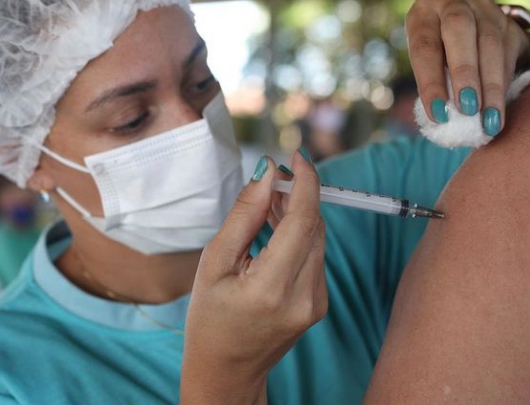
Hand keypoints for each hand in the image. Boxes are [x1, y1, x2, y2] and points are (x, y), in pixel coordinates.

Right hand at [180, 151, 326, 404]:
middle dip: (299, 194)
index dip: (305, 182)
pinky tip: (277, 228)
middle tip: (273, 179)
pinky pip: (316, 255)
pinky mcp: (320, 304)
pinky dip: (300, 235)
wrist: (227, 371)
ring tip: (269, 203)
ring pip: (318, 238)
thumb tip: (267, 173)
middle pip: (315, 226)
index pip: (303, 221)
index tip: (298, 157)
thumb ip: (244, 215)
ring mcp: (316, 303)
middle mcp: (303, 297)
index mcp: (271, 288)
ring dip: (299, 213)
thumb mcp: (214, 262)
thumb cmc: (210, 319)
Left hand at [406, 0, 529, 135]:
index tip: (437, 114)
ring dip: (490, 86)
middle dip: (464, 73)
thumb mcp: (428, 62)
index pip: (424, 46)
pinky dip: (503, 84)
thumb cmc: (438, 54)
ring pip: (490, 43)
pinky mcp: (508, 21)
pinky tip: (499, 110)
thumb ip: (435, 81)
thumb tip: (444, 117)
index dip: (430, 82)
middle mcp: (453, 1)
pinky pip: (508, 52)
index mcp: (423, 12)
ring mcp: (484, 8)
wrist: (470, 30)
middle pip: (459, 30)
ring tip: (488, 119)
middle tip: (467, 108)